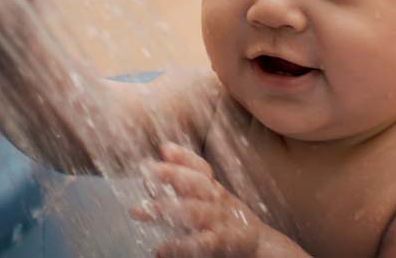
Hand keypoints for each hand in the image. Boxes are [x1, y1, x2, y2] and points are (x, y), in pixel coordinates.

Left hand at [130, 142, 261, 257]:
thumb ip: (182, 186)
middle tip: (145, 171)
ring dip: (165, 209)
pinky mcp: (220, 243)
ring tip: (138, 211)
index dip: (184, 157)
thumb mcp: (209, 197)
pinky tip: (159, 249)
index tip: (164, 148)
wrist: (256, 243)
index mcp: (213, 187)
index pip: (201, 167)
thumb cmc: (225, 218)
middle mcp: (216, 200)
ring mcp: (218, 220)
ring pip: (193, 211)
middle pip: (196, 183)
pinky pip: (199, 243)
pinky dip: (179, 246)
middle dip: (171, 174)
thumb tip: (148, 175)